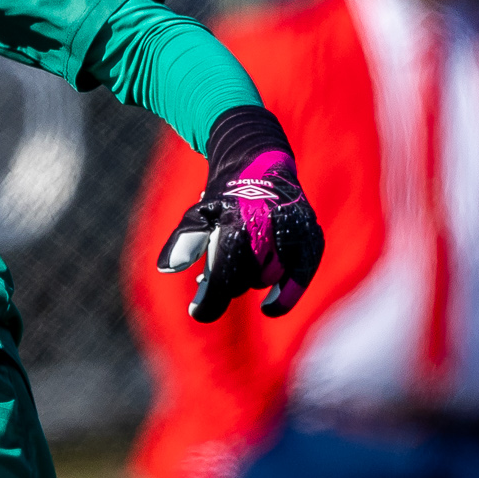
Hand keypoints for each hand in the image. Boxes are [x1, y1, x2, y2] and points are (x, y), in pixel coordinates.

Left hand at [158, 106, 324, 321]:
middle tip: (210, 277)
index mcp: (237, 228)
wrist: (260, 165)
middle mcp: (268, 233)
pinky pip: (300, 275)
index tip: (197, 312)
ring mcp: (292, 235)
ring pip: (266, 279)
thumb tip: (167, 268)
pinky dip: (288, 293)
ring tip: (237, 264)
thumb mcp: (198, 213)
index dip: (208, 303)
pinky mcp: (311, 237)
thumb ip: (184, 241)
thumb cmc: (224, 196)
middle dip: (226, 284)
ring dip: (250, 279)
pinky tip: (270, 307)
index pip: (223, 281)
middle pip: (242, 282)